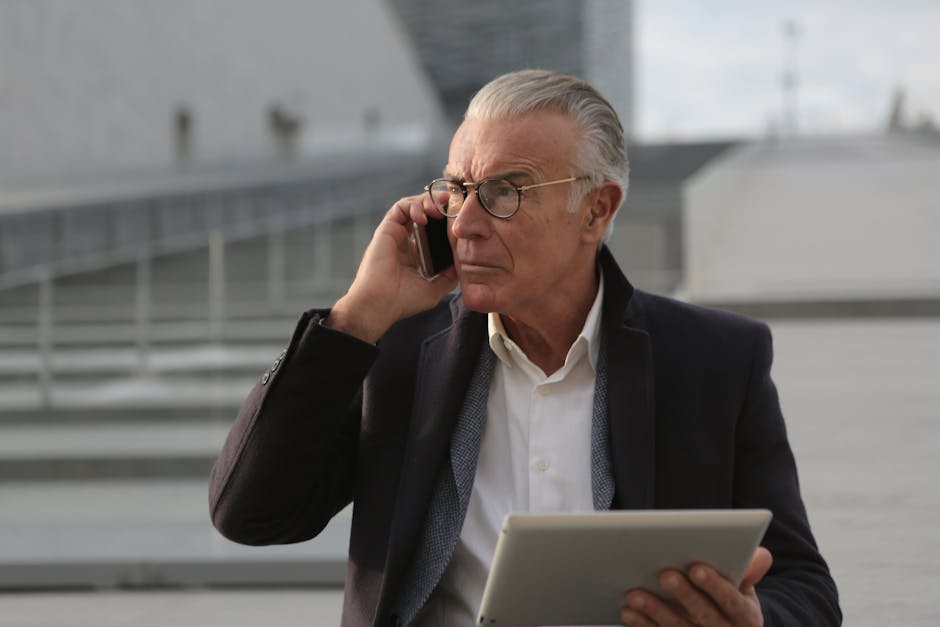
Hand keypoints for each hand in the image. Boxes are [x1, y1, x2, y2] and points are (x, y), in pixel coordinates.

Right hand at [325, 194, 457, 342]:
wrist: (380, 304)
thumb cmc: (402, 302)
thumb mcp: (433, 291)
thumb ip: (447, 278)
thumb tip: (460, 267)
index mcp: (413, 256)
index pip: (430, 231)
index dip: (443, 223)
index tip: (458, 220)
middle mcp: (403, 243)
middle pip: (422, 215)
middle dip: (438, 206)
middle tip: (451, 205)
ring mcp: (394, 235)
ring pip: (411, 207)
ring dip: (427, 202)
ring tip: (440, 208)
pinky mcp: (386, 229)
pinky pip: (400, 208)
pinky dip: (413, 206)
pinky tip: (425, 216)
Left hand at [620, 547, 772, 626]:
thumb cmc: (731, 601)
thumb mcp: (745, 589)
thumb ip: (748, 571)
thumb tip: (760, 554)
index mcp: (746, 616)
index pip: (732, 602)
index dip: (715, 586)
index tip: (697, 569)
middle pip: (704, 617)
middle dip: (684, 595)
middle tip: (665, 575)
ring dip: (655, 611)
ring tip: (635, 593)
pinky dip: (644, 625)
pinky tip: (629, 612)